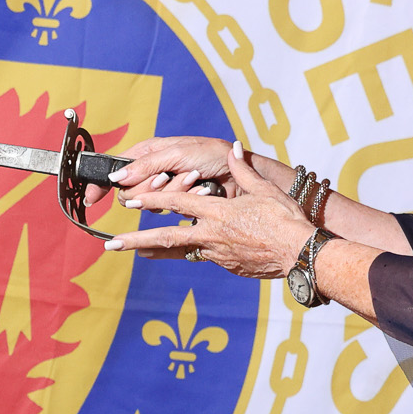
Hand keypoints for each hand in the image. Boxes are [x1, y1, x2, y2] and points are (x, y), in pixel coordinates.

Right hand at [92, 135, 240, 208]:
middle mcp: (153, 171)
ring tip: (194, 179)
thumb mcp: (176, 153)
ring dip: (174, 191)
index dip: (101, 183)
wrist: (241, 174)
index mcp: (148, 153)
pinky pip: (169, 212)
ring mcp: (165, 189)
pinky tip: (201, 189)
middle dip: (151, 187)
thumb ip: (145, 166)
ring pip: (150, 204)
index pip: (115, 169)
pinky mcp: (178, 204)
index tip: (92, 197)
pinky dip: (186, 201)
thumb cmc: (212, 154)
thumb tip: (116, 178)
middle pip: (130, 192)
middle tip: (168, 176)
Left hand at [103, 143, 313, 272]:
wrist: (301, 254)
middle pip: (166, 236)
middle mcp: (211, 233)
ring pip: (177, 249)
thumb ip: (243, 171)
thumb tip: (236, 149)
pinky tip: (165, 253)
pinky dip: (181, 252)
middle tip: (111, 243)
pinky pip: (199, 256)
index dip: (153, 200)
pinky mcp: (225, 264)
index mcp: (218, 212)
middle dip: (135, 239)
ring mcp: (216, 252)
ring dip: (150, 249)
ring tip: (128, 250)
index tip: (132, 200)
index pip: (177, 202)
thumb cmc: (285, 220)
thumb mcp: (264, 191)